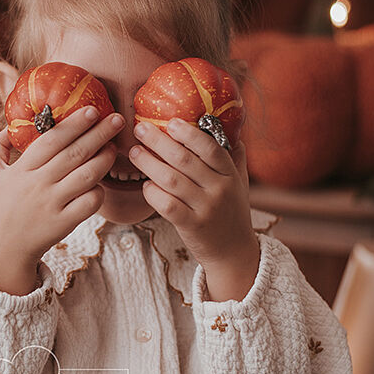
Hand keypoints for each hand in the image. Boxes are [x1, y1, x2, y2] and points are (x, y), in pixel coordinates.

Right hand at [0, 107, 124, 294]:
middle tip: (117, 119)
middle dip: (99, 133)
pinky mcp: (64, 223)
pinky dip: (100, 190)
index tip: (92, 109)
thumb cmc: (1, 207)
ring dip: (105, 159)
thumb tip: (10, 125)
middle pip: (74, 153)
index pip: (51, 140)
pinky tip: (102, 182)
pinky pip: (90, 202)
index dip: (73, 124)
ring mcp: (52, 205)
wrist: (5, 249)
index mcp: (21, 170)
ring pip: (87, 176)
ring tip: (114, 147)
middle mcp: (37, 185)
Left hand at [129, 118, 259, 301]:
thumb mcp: (239, 183)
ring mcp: (206, 209)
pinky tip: (144, 185)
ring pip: (171, 180)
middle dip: (158, 141)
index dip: (188, 133)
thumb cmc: (231, 211)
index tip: (170, 122)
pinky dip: (152, 192)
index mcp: (230, 174)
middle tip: (140, 129)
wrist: (234, 252)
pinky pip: (167, 205)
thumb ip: (231, 156)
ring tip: (134, 152)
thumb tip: (218, 124)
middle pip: (184, 159)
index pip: (209, 147)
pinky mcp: (192, 226)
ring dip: (148, 163)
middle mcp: (220, 189)